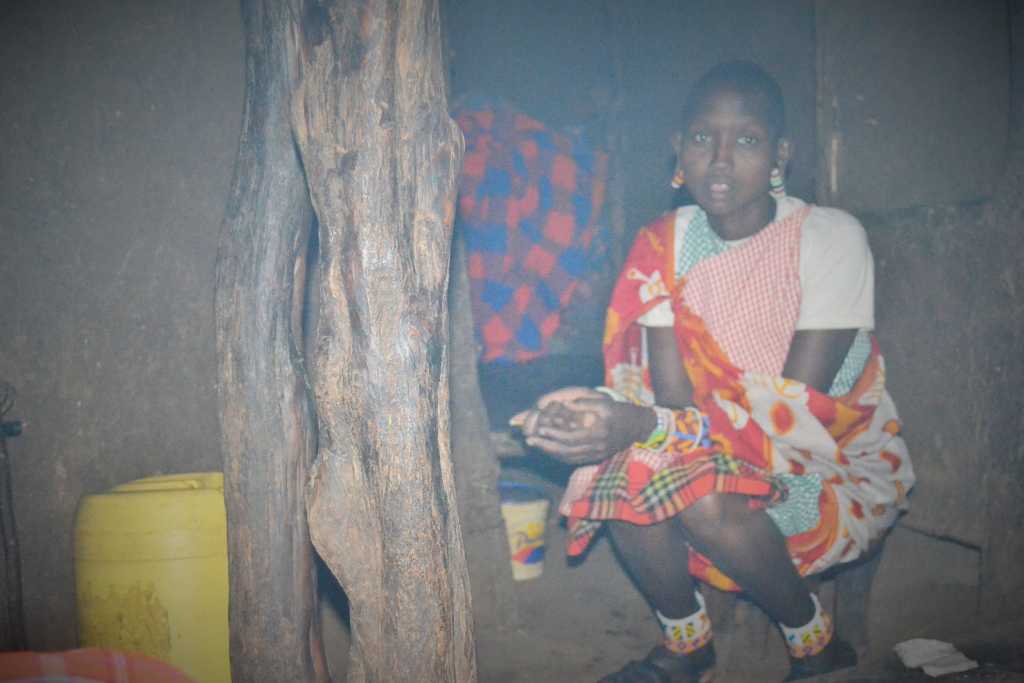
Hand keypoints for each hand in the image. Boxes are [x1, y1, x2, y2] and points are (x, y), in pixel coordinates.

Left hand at [510, 387, 654, 465]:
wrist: (638, 427)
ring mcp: (597, 455)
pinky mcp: (597, 458)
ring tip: (536, 445)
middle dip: (546, 446)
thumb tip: (562, 405)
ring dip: (550, 452)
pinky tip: (549, 450)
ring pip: (569, 458)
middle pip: (566, 451)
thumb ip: (583, 404)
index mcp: (598, 433)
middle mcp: (597, 447)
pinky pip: (575, 460)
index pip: (570, 437)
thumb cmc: (621, 412)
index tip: (539, 429)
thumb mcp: (604, 403)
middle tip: (530, 440)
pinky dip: (560, 456)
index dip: (554, 435)